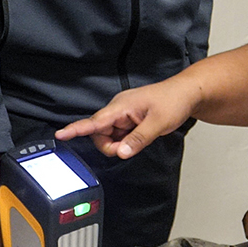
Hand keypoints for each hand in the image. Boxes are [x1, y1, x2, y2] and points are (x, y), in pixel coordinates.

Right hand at [55, 79, 203, 157]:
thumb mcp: (158, 123)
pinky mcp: (129, 120)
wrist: (186, 93)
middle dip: (111, 146)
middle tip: (130, 147)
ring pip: (109, 137)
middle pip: (100, 134)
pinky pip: (120, 135)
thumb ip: (138, 139)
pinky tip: (140, 136)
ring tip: (141, 137)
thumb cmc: (173, 101)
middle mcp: (118, 110)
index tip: (61, 135)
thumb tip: (121, 153)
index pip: (94, 121)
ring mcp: (123, 115)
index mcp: (121, 106)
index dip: (76, 129)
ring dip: (120, 144)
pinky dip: (127, 141)